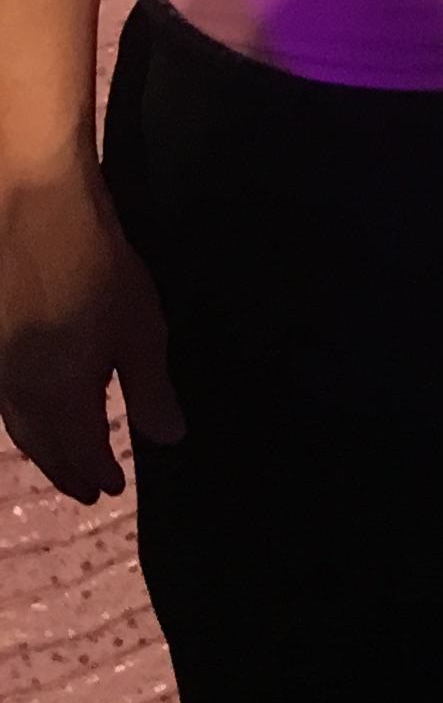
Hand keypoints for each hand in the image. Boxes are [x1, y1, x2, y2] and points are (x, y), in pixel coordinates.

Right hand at [0, 171, 179, 504]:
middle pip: (41, 445)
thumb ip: (150, 392)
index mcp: (56, 395)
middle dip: (66, 469)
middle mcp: (17, 390)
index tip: (113, 490)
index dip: (97, 472)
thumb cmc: (97, 269)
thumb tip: (166, 439)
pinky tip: (39, 409)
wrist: (37, 212)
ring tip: (65, 458)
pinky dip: (27, 417)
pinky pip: (7, 398)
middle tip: (87, 489)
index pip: (78, 451)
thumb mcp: (139, 333)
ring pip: (18, 424)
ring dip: (43, 446)